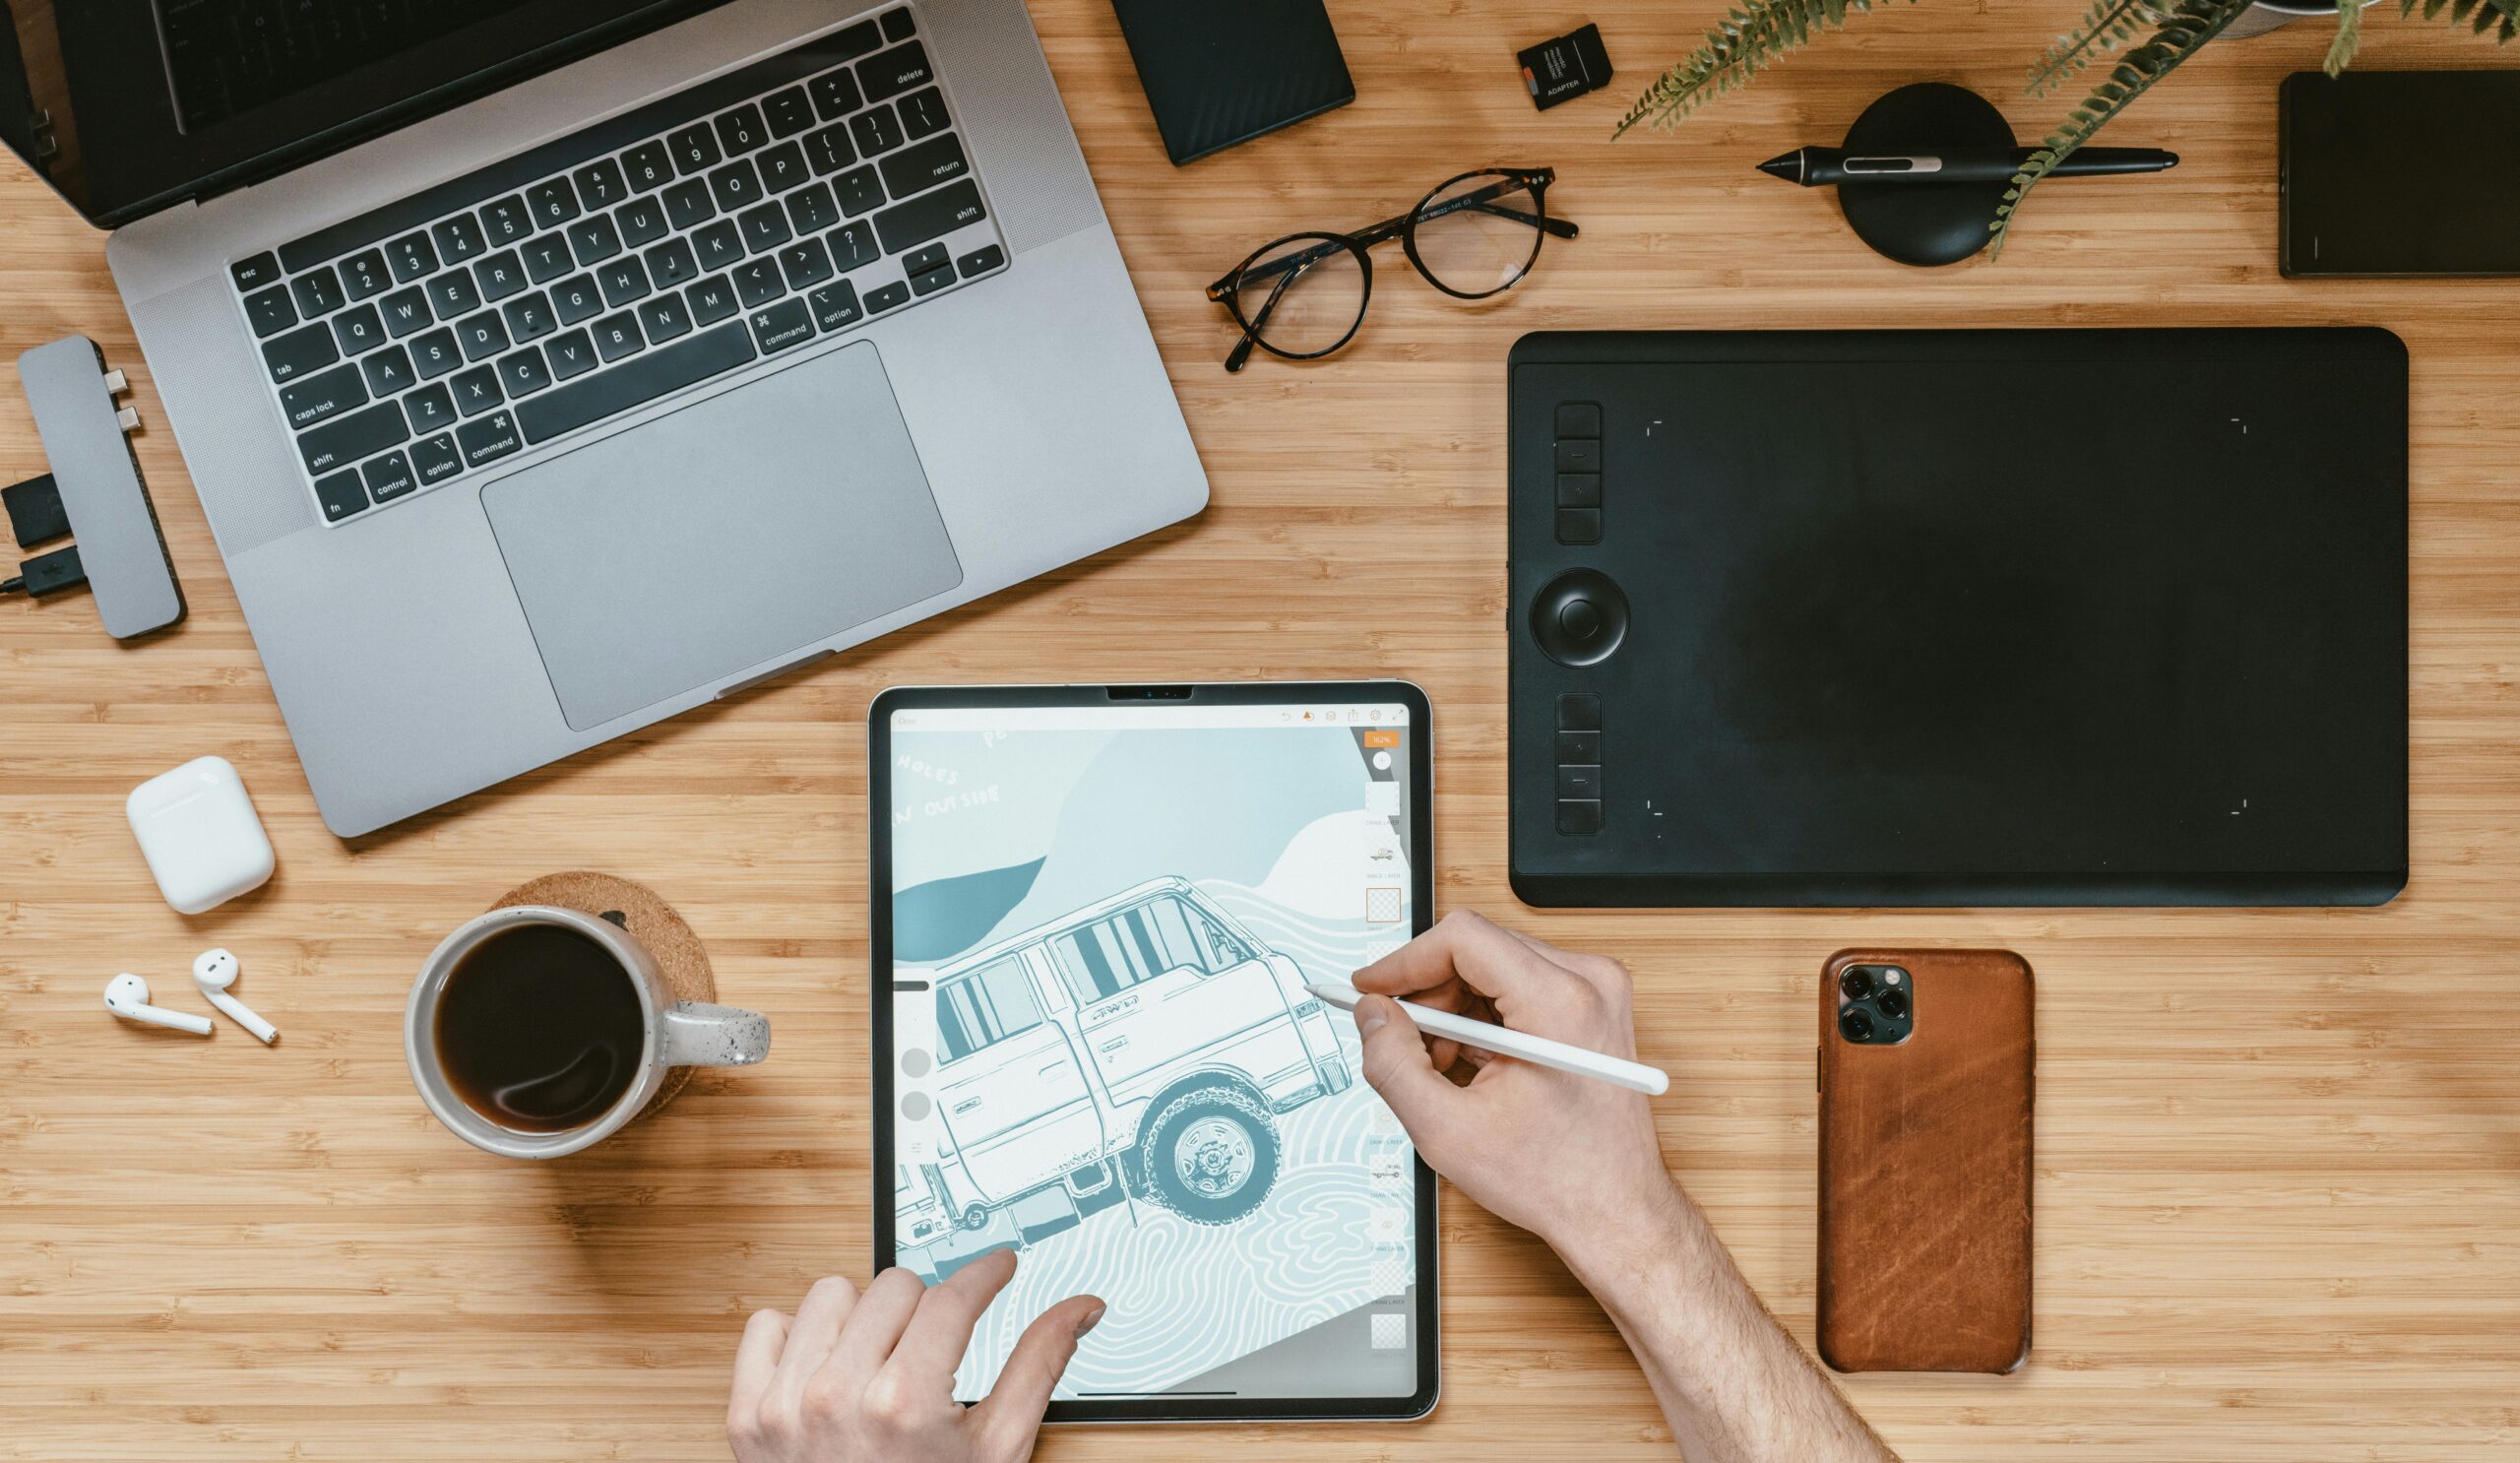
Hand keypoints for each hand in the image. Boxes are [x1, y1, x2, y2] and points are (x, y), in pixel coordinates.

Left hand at [728, 1251, 1101, 1462]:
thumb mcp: (996, 1449)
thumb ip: (1039, 1365)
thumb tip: (1079, 1309)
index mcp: (904, 1403)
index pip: (952, 1296)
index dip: (985, 1273)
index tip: (995, 1267)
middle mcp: (837, 1397)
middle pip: (895, 1287)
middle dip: (925, 1311)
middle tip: (934, 1351)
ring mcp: (785, 1405)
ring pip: (831, 1294)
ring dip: (860, 1319)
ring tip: (878, 1361)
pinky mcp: (747, 1415)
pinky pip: (765, 1325)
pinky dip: (797, 1339)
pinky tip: (827, 1368)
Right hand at [1351, 910, 1680, 1263]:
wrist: (1616, 1209)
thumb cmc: (1558, 1179)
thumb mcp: (1448, 1131)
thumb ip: (1392, 1064)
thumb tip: (1372, 1016)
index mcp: (1560, 1003)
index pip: (1462, 938)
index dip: (1404, 962)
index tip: (1373, 990)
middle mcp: (1588, 983)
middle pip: (1477, 949)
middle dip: (1429, 995)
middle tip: (1406, 1044)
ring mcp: (1596, 992)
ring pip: (1493, 966)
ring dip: (1454, 1011)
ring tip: (1445, 1068)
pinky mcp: (1593, 1005)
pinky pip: (1518, 985)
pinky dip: (1484, 1020)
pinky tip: (1476, 1066)